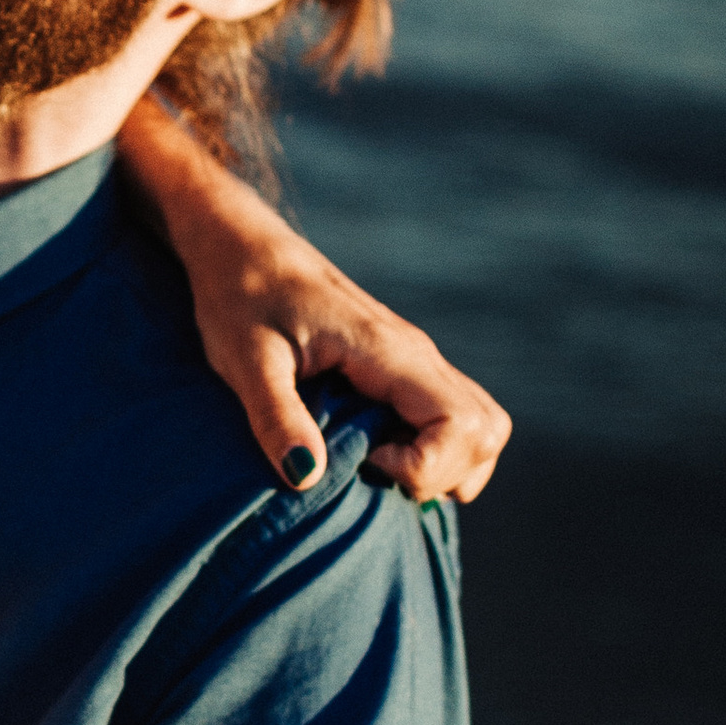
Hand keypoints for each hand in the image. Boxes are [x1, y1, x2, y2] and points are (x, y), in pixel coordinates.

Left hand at [185, 233, 511, 505]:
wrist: (241, 248)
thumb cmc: (239, 298)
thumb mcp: (245, 361)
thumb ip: (277, 416)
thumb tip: (306, 477)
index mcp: (388, 352)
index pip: (463, 424)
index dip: (427, 466)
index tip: (366, 462)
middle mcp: (417, 355)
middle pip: (486, 431)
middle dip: (442, 474)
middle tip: (373, 471)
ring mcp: (415, 361)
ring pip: (479, 427)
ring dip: (444, 466)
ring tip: (377, 466)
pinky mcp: (402, 368)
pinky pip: (451, 418)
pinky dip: (433, 451)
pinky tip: (377, 453)